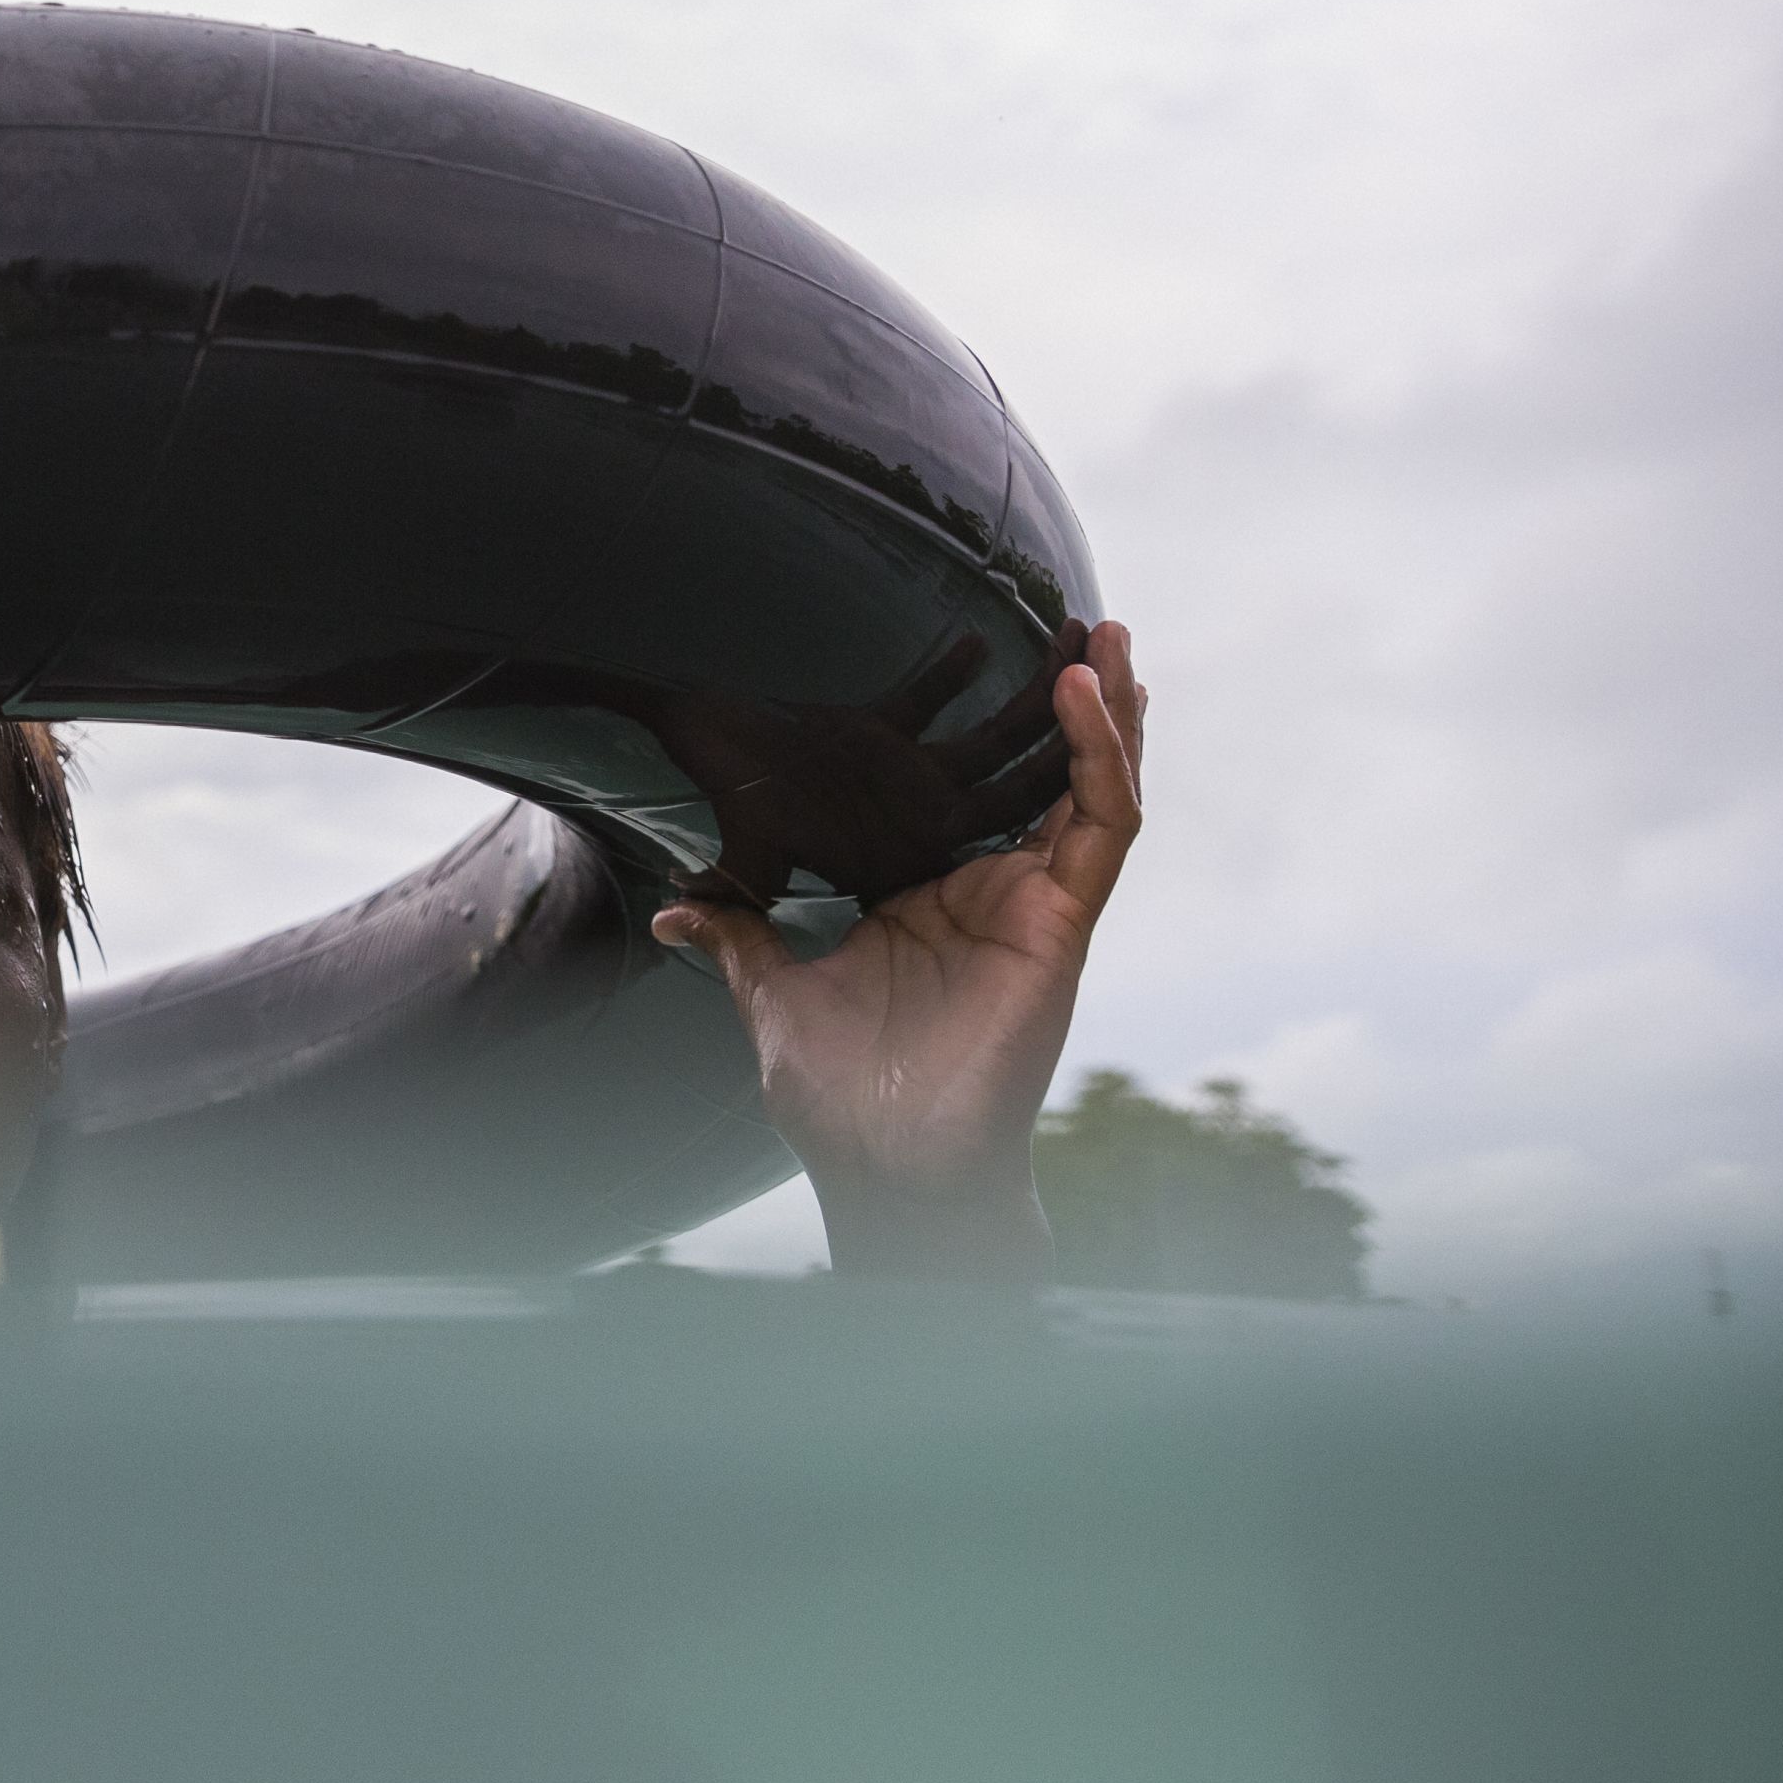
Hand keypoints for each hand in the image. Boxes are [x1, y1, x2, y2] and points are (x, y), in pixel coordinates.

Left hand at [651, 622, 1146, 1283]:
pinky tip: (1087, 698)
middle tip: (1084, 624)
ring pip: (1093, 787)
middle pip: (1049, 777)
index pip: (979, 793)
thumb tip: (674, 906)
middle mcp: (993, 891)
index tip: (998, 661)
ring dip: (1107, 712)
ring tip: (1106, 636)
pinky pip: (1100, 825)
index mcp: (932, 895)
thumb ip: (740, 933)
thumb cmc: (838, 1092)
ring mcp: (1035, 903)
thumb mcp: (771, 988)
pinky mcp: (1063, 921)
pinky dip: (1100, 757)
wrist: (882, 1157)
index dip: (995, 736)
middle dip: (1076, 703)